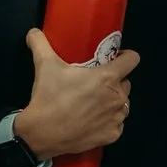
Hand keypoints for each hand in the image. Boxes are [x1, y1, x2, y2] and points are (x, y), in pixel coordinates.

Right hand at [14, 27, 140, 158]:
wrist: (42, 133)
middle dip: (115, 81)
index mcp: (108, 77)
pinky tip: (93, 120)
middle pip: (126, 82)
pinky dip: (109, 121)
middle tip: (95, 82)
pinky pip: (117, 124)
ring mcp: (117, 118)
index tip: (114, 58)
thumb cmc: (49, 97)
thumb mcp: (44, 65)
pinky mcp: (112, 135)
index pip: (132, 59)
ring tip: (94, 102)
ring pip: (123, 104)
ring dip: (113, 101)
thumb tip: (33, 31)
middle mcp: (118, 97)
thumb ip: (40, 44)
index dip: (125, 56)